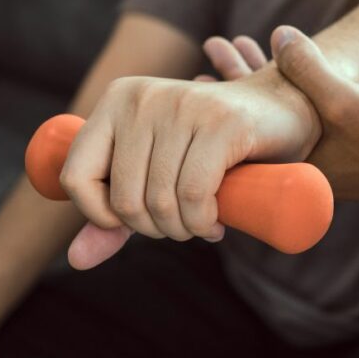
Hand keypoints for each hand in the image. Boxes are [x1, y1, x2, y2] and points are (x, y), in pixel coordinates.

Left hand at [59, 61, 319, 256]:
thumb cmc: (214, 145)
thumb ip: (116, 211)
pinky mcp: (221, 122)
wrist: (282, 108)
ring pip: (160, 200)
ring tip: (201, 225)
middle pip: (125, 197)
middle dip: (154, 230)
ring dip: (182, 230)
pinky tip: (214, 222)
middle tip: (181, 227)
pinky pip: (194, 193)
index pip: (77, 175)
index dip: (99, 215)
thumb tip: (75, 260)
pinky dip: (202, 221)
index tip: (132, 222)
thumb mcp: (157, 173)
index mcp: (117, 100)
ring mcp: (183, 105)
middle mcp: (144, 97)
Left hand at [198, 29, 358, 207]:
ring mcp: (319, 157)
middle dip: (234, 82)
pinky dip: (288, 91)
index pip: (240, 132)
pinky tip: (290, 71)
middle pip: (253, 121)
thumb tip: (279, 36)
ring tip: (243, 47)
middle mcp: (300, 163)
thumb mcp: (350, 103)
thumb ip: (312, 71)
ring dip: (260, 81)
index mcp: (291, 161)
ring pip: (276, 116)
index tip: (199, 74)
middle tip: (215, 46)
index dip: (219, 99)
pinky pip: (300, 116)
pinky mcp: (339, 149)